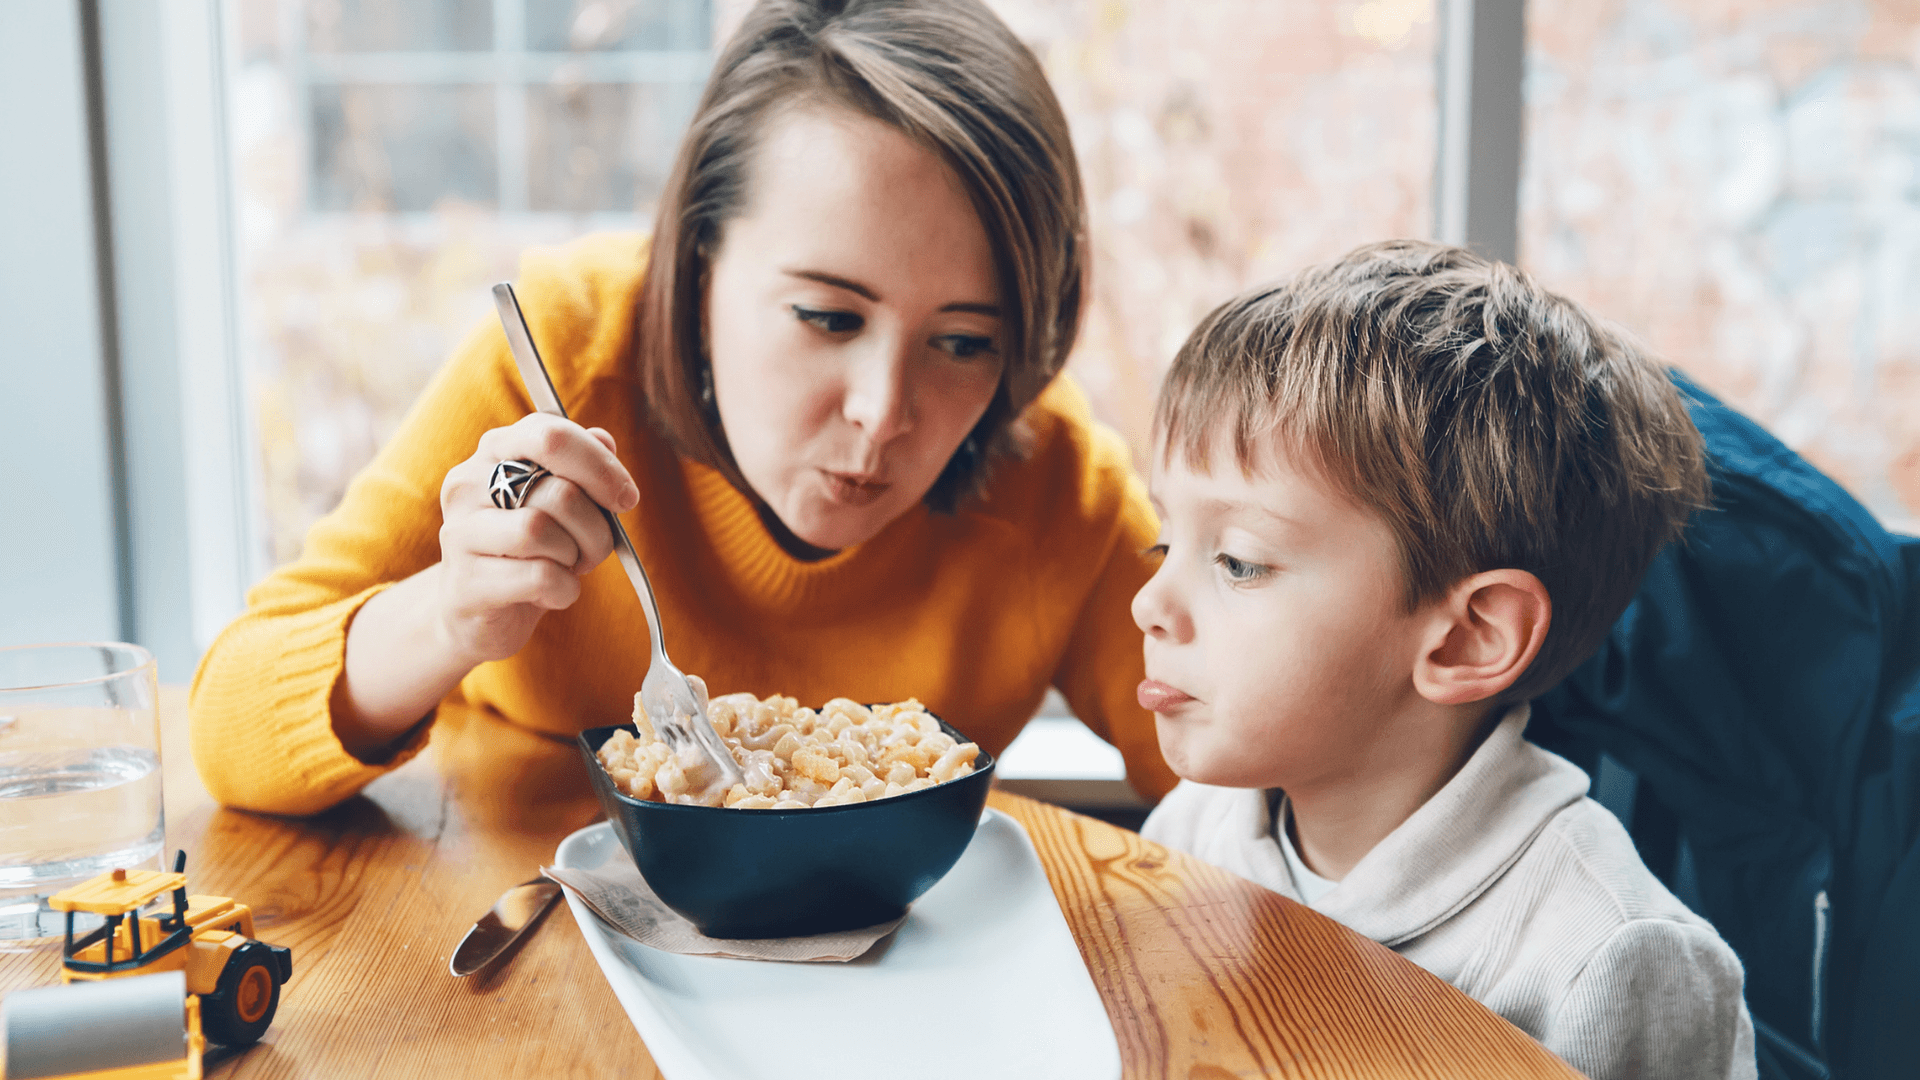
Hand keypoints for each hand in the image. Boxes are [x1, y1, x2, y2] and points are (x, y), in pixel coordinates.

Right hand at [434, 414, 639, 663]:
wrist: (482, 612)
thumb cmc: (531, 548)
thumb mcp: (560, 501)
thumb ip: (581, 465)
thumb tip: (604, 440)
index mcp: (495, 450)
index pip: (551, 434)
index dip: (600, 466)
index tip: (626, 498)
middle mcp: (467, 483)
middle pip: (559, 491)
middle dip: (596, 526)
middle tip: (596, 546)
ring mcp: (459, 532)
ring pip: (541, 530)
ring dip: (576, 556)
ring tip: (568, 567)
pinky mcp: (465, 583)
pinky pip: (538, 577)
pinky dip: (564, 589)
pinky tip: (554, 592)